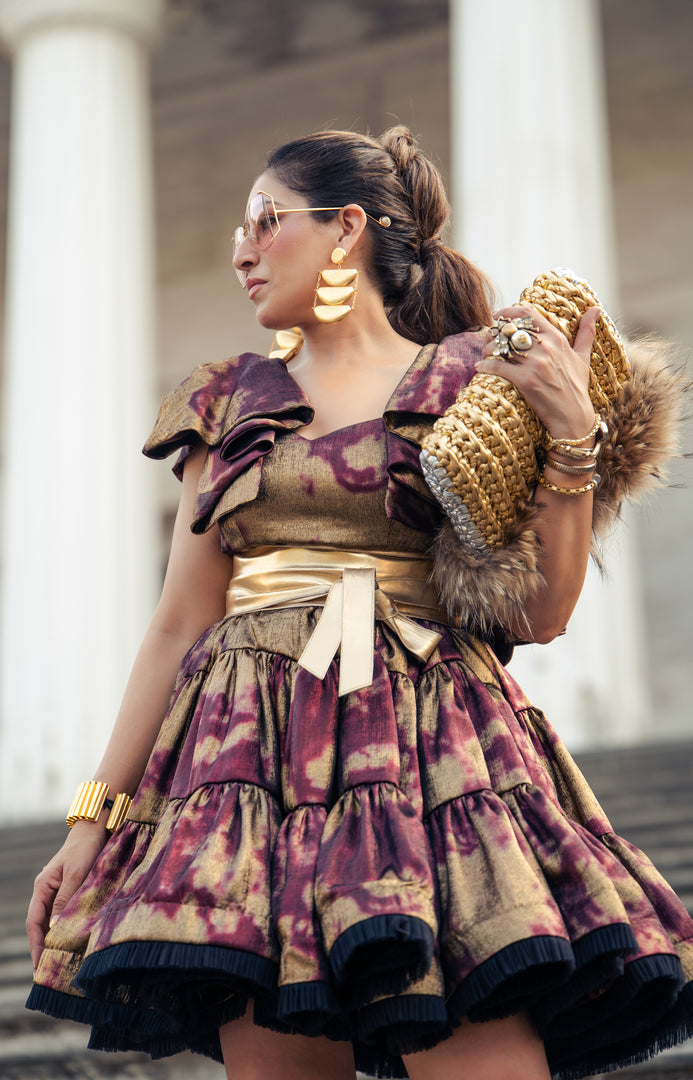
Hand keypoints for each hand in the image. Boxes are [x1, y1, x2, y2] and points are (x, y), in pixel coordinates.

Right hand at [26, 822, 107, 970]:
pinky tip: (73, 941)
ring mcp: (58, 891)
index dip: (36, 945)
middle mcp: (47, 891)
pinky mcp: (71, 891)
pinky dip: (66, 928)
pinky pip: (65, 914)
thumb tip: (55, 928)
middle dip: (43, 948)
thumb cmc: (85, 848)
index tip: (39, 966)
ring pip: (53, 921)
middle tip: (49, 973)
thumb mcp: (76, 873)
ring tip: (61, 963)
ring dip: (55, 941)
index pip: (34, 923)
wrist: (96, 829)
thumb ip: (66, 899)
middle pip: (41, 926)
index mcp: (42, 887)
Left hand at [475, 304, 600, 439]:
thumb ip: (587, 332)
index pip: (528, 314)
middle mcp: (546, 348)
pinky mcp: (526, 381)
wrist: (573, 417)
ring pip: (501, 346)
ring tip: (485, 354)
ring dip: (488, 348)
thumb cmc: (577, 388)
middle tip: (488, 339)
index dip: (508, 312)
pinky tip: (481, 368)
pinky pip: (498, 367)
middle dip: (494, 332)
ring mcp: (536, 364)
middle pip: (510, 329)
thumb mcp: (583, 357)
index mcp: (557, 339)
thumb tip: (596, 309)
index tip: (497, 316)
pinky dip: (486, 366)